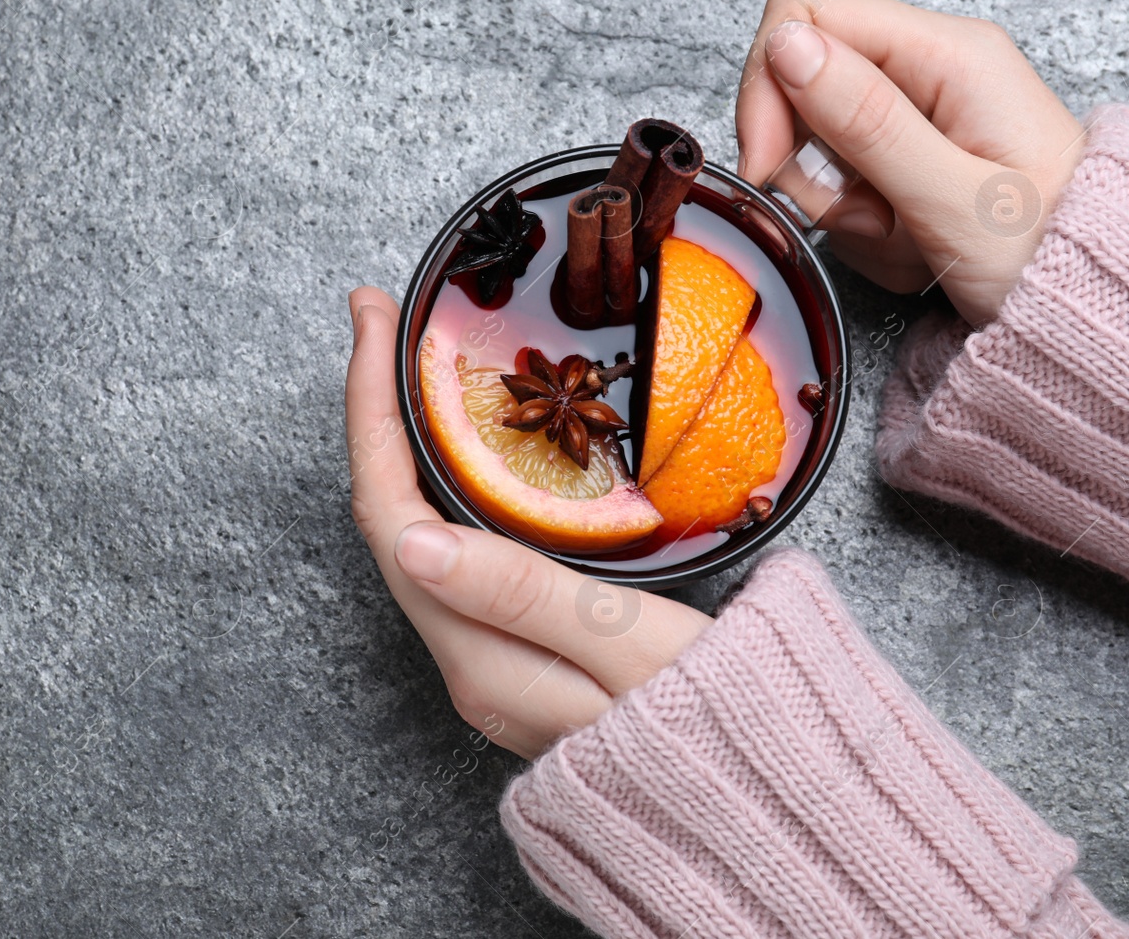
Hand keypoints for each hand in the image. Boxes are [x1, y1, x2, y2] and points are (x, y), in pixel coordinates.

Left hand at [346, 286, 710, 758]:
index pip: (389, 513)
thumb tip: (412, 540)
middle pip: (390, 517)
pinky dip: (449, 485)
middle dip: (377, 411)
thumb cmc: (716, 730)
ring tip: (416, 367)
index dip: (370, 409)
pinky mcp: (520, 656)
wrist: (759, 808)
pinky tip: (470, 450)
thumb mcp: (628, 652)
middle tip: (385, 320)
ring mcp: (491, 662)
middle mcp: (467, 661)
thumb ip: (523, 596)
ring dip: (406, 444)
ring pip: (420, 535)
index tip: (369, 319)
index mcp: (479, 654)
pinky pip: (459, 556)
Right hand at [736, 0, 1086, 325]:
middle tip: (863, 216)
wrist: (1092, 307)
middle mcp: (927, 71)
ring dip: (843, 211)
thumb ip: (866, 119)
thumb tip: (789, 46)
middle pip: (801, 90)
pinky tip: (910, 245)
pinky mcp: (905, 158)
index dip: (768, 89)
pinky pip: (839, 187)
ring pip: (815, 149)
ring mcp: (915, 116)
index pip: (805, 20)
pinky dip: (860, 230)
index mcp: (947, 54)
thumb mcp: (951, 194)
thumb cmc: (1048, 254)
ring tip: (906, 238)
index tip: (769, 167)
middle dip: (812, 168)